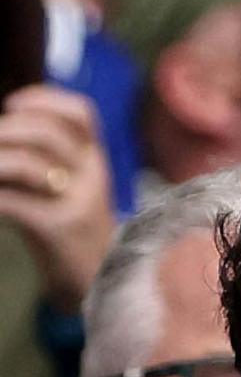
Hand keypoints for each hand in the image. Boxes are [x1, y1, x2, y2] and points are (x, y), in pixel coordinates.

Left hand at [0, 86, 114, 313]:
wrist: (94, 277)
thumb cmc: (67, 223)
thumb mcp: (65, 183)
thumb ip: (40, 156)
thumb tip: (3, 131)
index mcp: (94, 158)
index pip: (81, 114)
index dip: (44, 99)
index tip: (11, 104)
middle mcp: (93, 175)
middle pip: (49, 133)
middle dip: (7, 129)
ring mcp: (78, 202)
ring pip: (28, 165)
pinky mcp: (58, 228)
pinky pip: (13, 201)